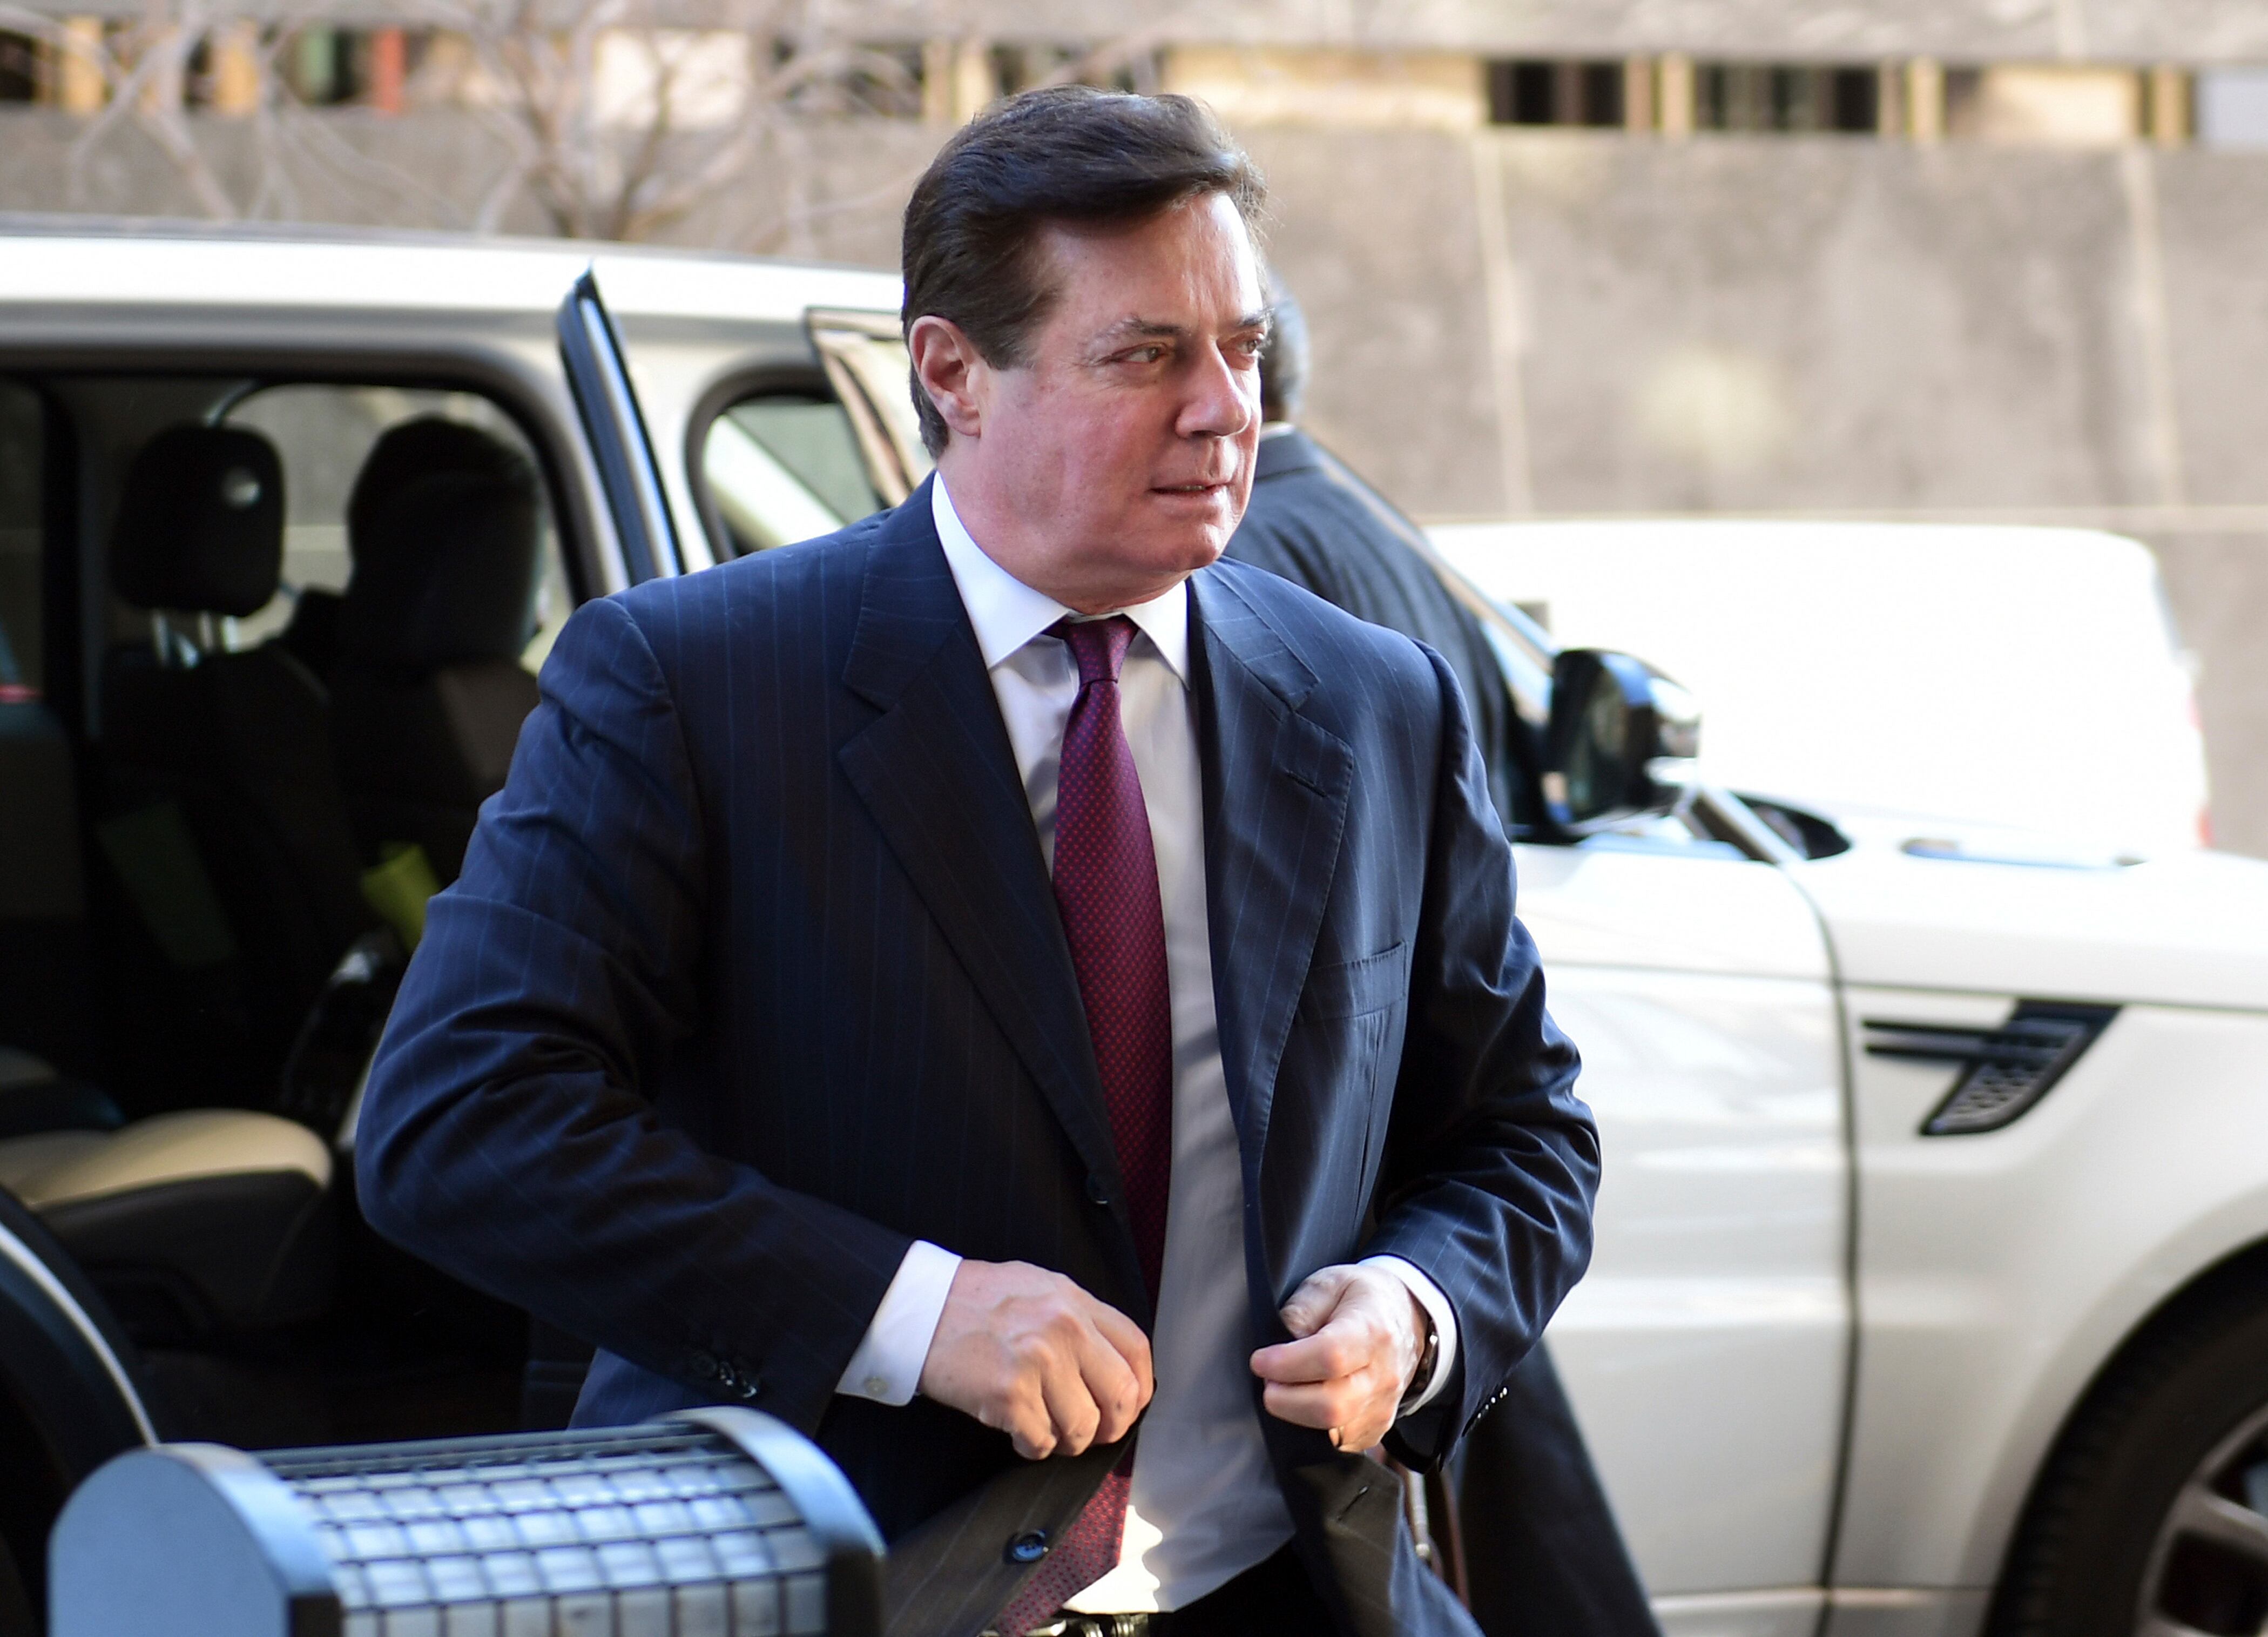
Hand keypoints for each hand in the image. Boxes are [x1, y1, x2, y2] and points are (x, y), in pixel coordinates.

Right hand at [917, 1259, 1154, 1459]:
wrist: (919, 1309)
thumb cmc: (974, 1302)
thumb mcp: (1038, 1288)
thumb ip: (1077, 1318)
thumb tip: (1111, 1363)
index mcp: (1074, 1301)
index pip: (1136, 1349)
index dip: (1140, 1387)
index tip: (1129, 1405)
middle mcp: (1063, 1328)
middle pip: (1121, 1395)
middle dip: (1111, 1425)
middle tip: (1091, 1431)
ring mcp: (1037, 1361)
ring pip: (1082, 1427)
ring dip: (1067, 1441)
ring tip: (1046, 1429)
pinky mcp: (1008, 1394)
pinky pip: (1041, 1442)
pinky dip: (1032, 1447)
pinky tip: (1017, 1432)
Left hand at [1249, 1264, 1427, 1452]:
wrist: (1407, 1317)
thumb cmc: (1361, 1298)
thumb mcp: (1327, 1284)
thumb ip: (1299, 1312)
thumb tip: (1277, 1348)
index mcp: (1371, 1331)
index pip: (1329, 1358)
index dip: (1286, 1364)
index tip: (1260, 1361)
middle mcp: (1383, 1375)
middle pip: (1330, 1407)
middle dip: (1285, 1400)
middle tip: (1268, 1380)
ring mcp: (1383, 1407)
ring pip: (1332, 1432)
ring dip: (1296, 1415)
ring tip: (1286, 1388)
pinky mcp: (1377, 1428)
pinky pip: (1338, 1442)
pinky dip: (1312, 1428)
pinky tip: (1306, 1400)